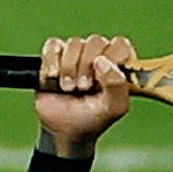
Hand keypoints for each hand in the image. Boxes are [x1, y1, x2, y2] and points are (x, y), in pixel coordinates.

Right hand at [34, 34, 135, 156]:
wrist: (63, 130)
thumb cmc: (92, 118)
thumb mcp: (113, 109)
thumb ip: (117, 86)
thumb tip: (102, 61)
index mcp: (119, 66)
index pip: (121, 45)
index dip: (112, 58)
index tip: (102, 78)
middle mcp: (100, 55)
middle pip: (96, 41)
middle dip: (87, 66)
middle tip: (83, 87)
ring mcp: (77, 53)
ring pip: (74, 43)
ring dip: (69, 68)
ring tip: (69, 88)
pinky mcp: (55, 54)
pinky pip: (53, 45)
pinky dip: (52, 62)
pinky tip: (53, 78)